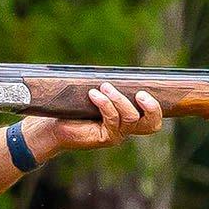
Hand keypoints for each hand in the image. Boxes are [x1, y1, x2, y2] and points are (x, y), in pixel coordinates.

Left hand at [25, 85, 164, 159]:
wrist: (51, 127)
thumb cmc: (72, 109)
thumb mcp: (94, 94)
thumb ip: (108, 87)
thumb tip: (116, 70)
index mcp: (127, 119)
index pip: (152, 118)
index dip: (157, 107)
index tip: (146, 89)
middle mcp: (125, 129)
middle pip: (152, 125)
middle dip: (151, 109)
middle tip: (141, 94)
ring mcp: (116, 135)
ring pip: (130, 118)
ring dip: (119, 99)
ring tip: (105, 87)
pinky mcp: (104, 138)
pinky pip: (112, 120)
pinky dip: (105, 104)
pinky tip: (94, 94)